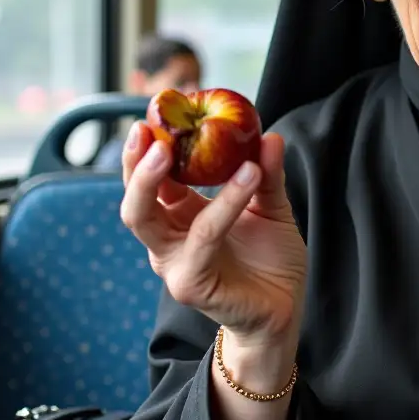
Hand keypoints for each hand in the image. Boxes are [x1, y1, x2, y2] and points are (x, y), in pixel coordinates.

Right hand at [120, 121, 307, 350]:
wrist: (286, 308)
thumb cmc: (271, 260)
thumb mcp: (271, 207)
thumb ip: (267, 174)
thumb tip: (269, 135)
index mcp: (180, 217)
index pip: (152, 179)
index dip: (151, 146)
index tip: (160, 111)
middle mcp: (168, 241)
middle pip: (133, 200)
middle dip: (132, 165)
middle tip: (148, 131)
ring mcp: (174, 264)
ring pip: (149, 219)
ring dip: (157, 180)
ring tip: (174, 147)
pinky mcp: (189, 284)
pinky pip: (202, 236)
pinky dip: (225, 204)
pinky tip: (249, 176)